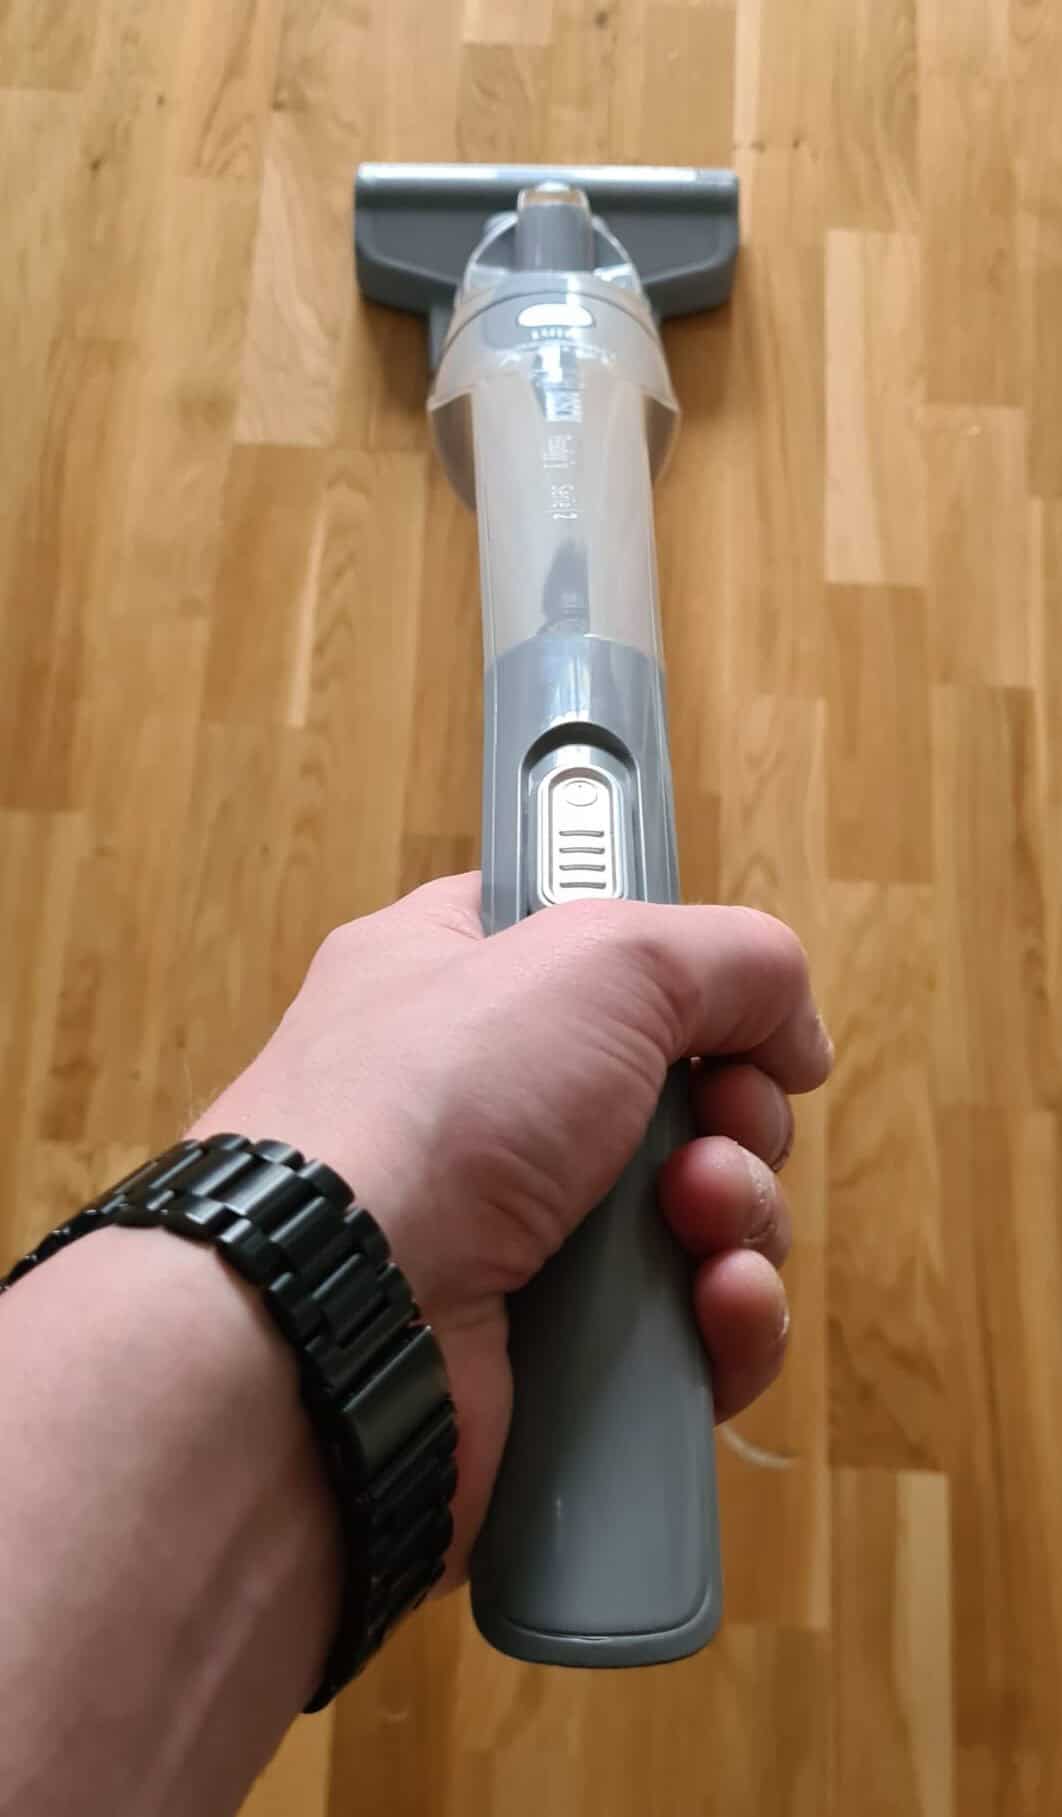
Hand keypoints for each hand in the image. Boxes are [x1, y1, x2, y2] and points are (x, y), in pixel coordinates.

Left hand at [193, 875, 832, 1582]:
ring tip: (695, 1220)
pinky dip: (725, 1320)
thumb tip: (793, 1037)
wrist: (330, 1324)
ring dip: (740, 1213)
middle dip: (734, 1111)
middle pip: (679, 1093)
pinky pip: (687, 1334)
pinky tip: (716, 1306)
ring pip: (699, 1218)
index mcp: (456, 979)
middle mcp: (481, 1107)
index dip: (679, 975)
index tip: (730, 1004)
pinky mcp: (553, 1362)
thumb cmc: (437, 1104)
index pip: (594, 950)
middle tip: (716, 1124)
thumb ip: (730, 957)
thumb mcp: (602, 956)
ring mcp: (514, 1238)